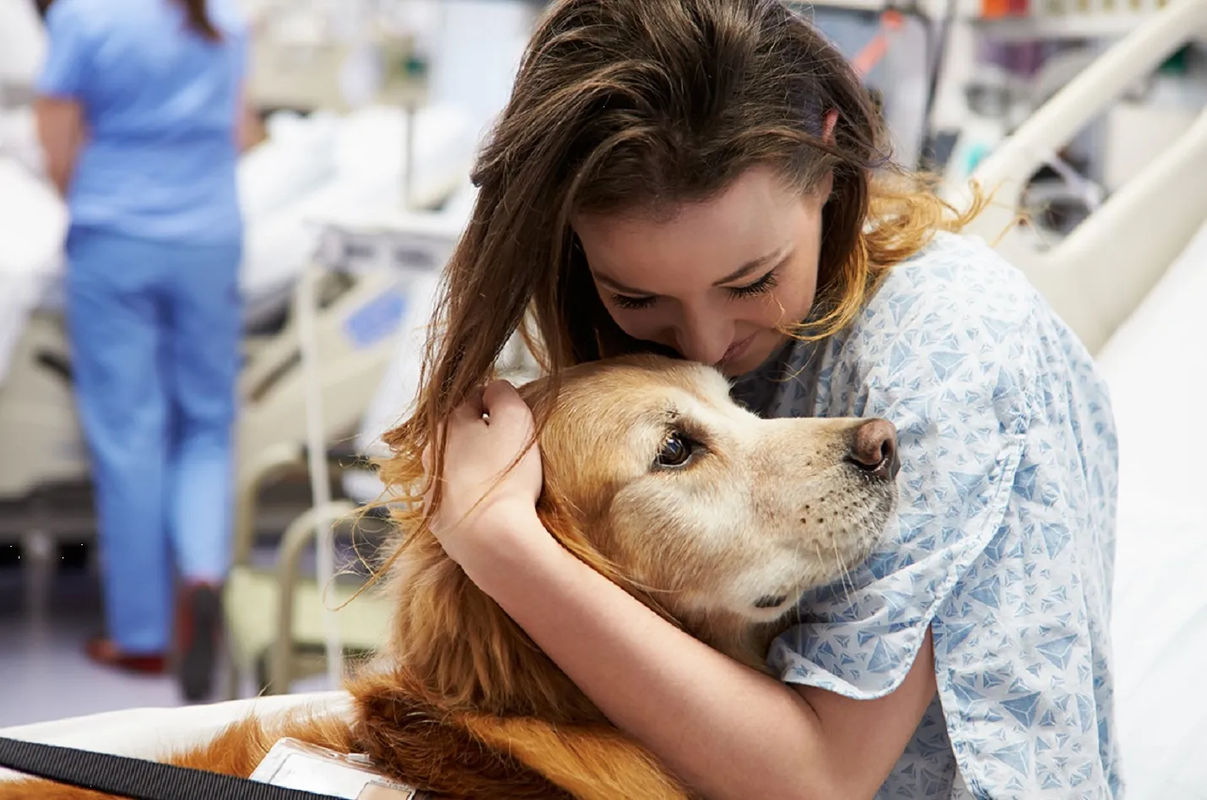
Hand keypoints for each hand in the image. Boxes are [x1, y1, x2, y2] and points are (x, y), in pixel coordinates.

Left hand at [424, 380, 544, 569]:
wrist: (490, 539)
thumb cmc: (506, 476)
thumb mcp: (516, 419)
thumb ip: (503, 393)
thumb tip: (494, 387)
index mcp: (448, 424)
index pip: (473, 398)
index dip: (497, 404)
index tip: (516, 418)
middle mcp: (432, 453)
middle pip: (460, 434)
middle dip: (482, 436)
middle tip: (512, 450)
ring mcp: (431, 488)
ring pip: (454, 467)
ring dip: (473, 468)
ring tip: (502, 482)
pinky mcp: (437, 520)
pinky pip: (454, 500)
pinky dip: (469, 499)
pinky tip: (490, 507)